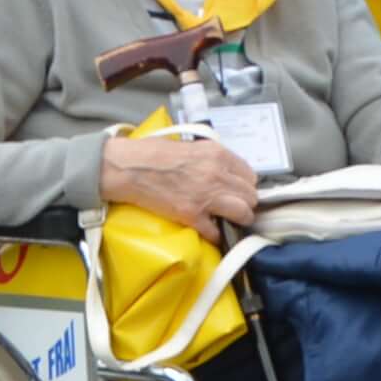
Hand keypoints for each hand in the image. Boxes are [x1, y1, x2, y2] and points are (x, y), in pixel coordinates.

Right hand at [101, 130, 258, 237]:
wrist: (130, 168)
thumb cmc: (154, 153)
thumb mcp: (192, 146)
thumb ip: (213, 158)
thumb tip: (225, 171)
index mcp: (218, 154)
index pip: (250, 175)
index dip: (245, 186)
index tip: (240, 191)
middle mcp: (217, 174)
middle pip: (250, 196)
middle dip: (245, 203)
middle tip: (236, 207)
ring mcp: (206, 196)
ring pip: (243, 213)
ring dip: (238, 219)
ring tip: (230, 221)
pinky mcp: (192, 216)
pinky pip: (216, 232)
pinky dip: (215, 234)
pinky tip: (210, 231)